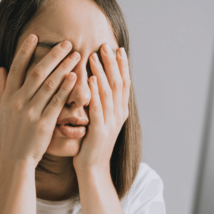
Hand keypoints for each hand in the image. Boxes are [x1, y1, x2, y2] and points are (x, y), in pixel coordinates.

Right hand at [0, 34, 80, 168]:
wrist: (15, 159)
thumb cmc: (10, 135)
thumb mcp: (1, 111)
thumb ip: (2, 89)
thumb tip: (2, 69)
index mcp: (8, 97)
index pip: (16, 68)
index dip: (25, 50)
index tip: (36, 36)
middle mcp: (18, 102)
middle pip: (36, 72)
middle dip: (53, 56)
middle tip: (67, 43)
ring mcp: (31, 113)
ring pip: (49, 84)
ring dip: (63, 68)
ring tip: (76, 56)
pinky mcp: (44, 124)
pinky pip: (57, 102)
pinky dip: (66, 89)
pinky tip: (74, 78)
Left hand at [73, 44, 130, 175]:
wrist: (93, 168)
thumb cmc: (91, 144)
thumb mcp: (100, 120)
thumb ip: (101, 104)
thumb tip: (96, 84)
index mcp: (120, 111)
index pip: (123, 83)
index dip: (122, 65)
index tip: (117, 48)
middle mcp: (118, 114)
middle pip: (118, 83)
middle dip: (112, 63)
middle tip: (105, 45)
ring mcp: (111, 122)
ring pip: (108, 92)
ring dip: (102, 72)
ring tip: (95, 55)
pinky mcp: (100, 130)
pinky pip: (98, 107)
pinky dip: (94, 91)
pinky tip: (89, 78)